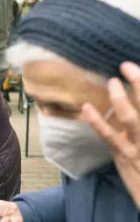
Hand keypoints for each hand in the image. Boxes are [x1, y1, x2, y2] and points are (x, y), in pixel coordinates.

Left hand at [82, 61, 139, 209]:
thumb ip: (137, 121)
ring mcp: (139, 146)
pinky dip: (98, 121)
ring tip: (112, 82)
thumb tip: (131, 101)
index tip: (133, 68)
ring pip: (131, 118)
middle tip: (127, 65)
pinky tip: (87, 108)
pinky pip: (110, 137)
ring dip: (120, 98)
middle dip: (139, 83)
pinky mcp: (124, 156)